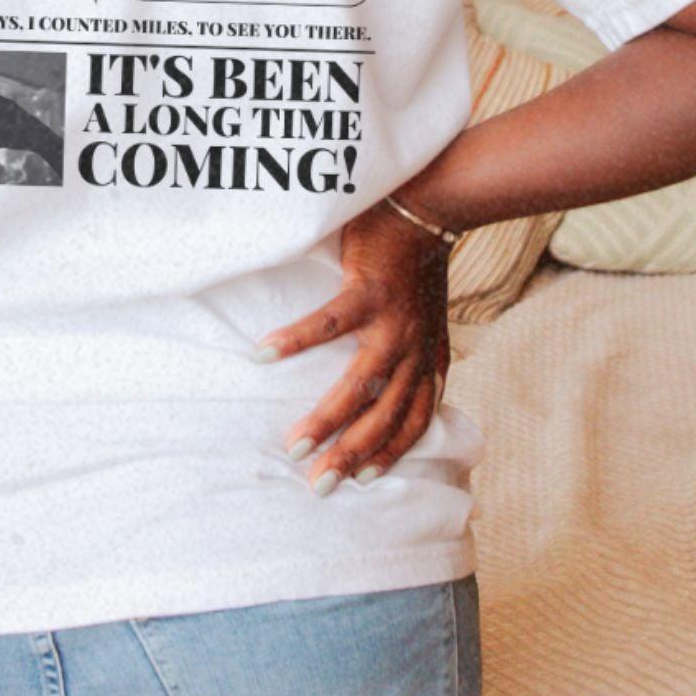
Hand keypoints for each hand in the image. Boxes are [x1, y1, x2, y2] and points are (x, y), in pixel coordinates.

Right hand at [254, 199, 451, 491]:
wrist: (431, 209)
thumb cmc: (415, 264)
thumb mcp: (425, 319)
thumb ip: (411, 352)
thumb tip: (388, 385)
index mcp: (428, 358)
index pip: (415, 420)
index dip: (390, 452)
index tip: (360, 479)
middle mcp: (415, 349)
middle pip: (386, 417)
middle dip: (351, 455)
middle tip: (318, 485)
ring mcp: (393, 323)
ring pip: (361, 385)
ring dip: (327, 419)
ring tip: (295, 445)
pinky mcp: (369, 291)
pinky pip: (328, 324)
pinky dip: (296, 340)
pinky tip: (264, 354)